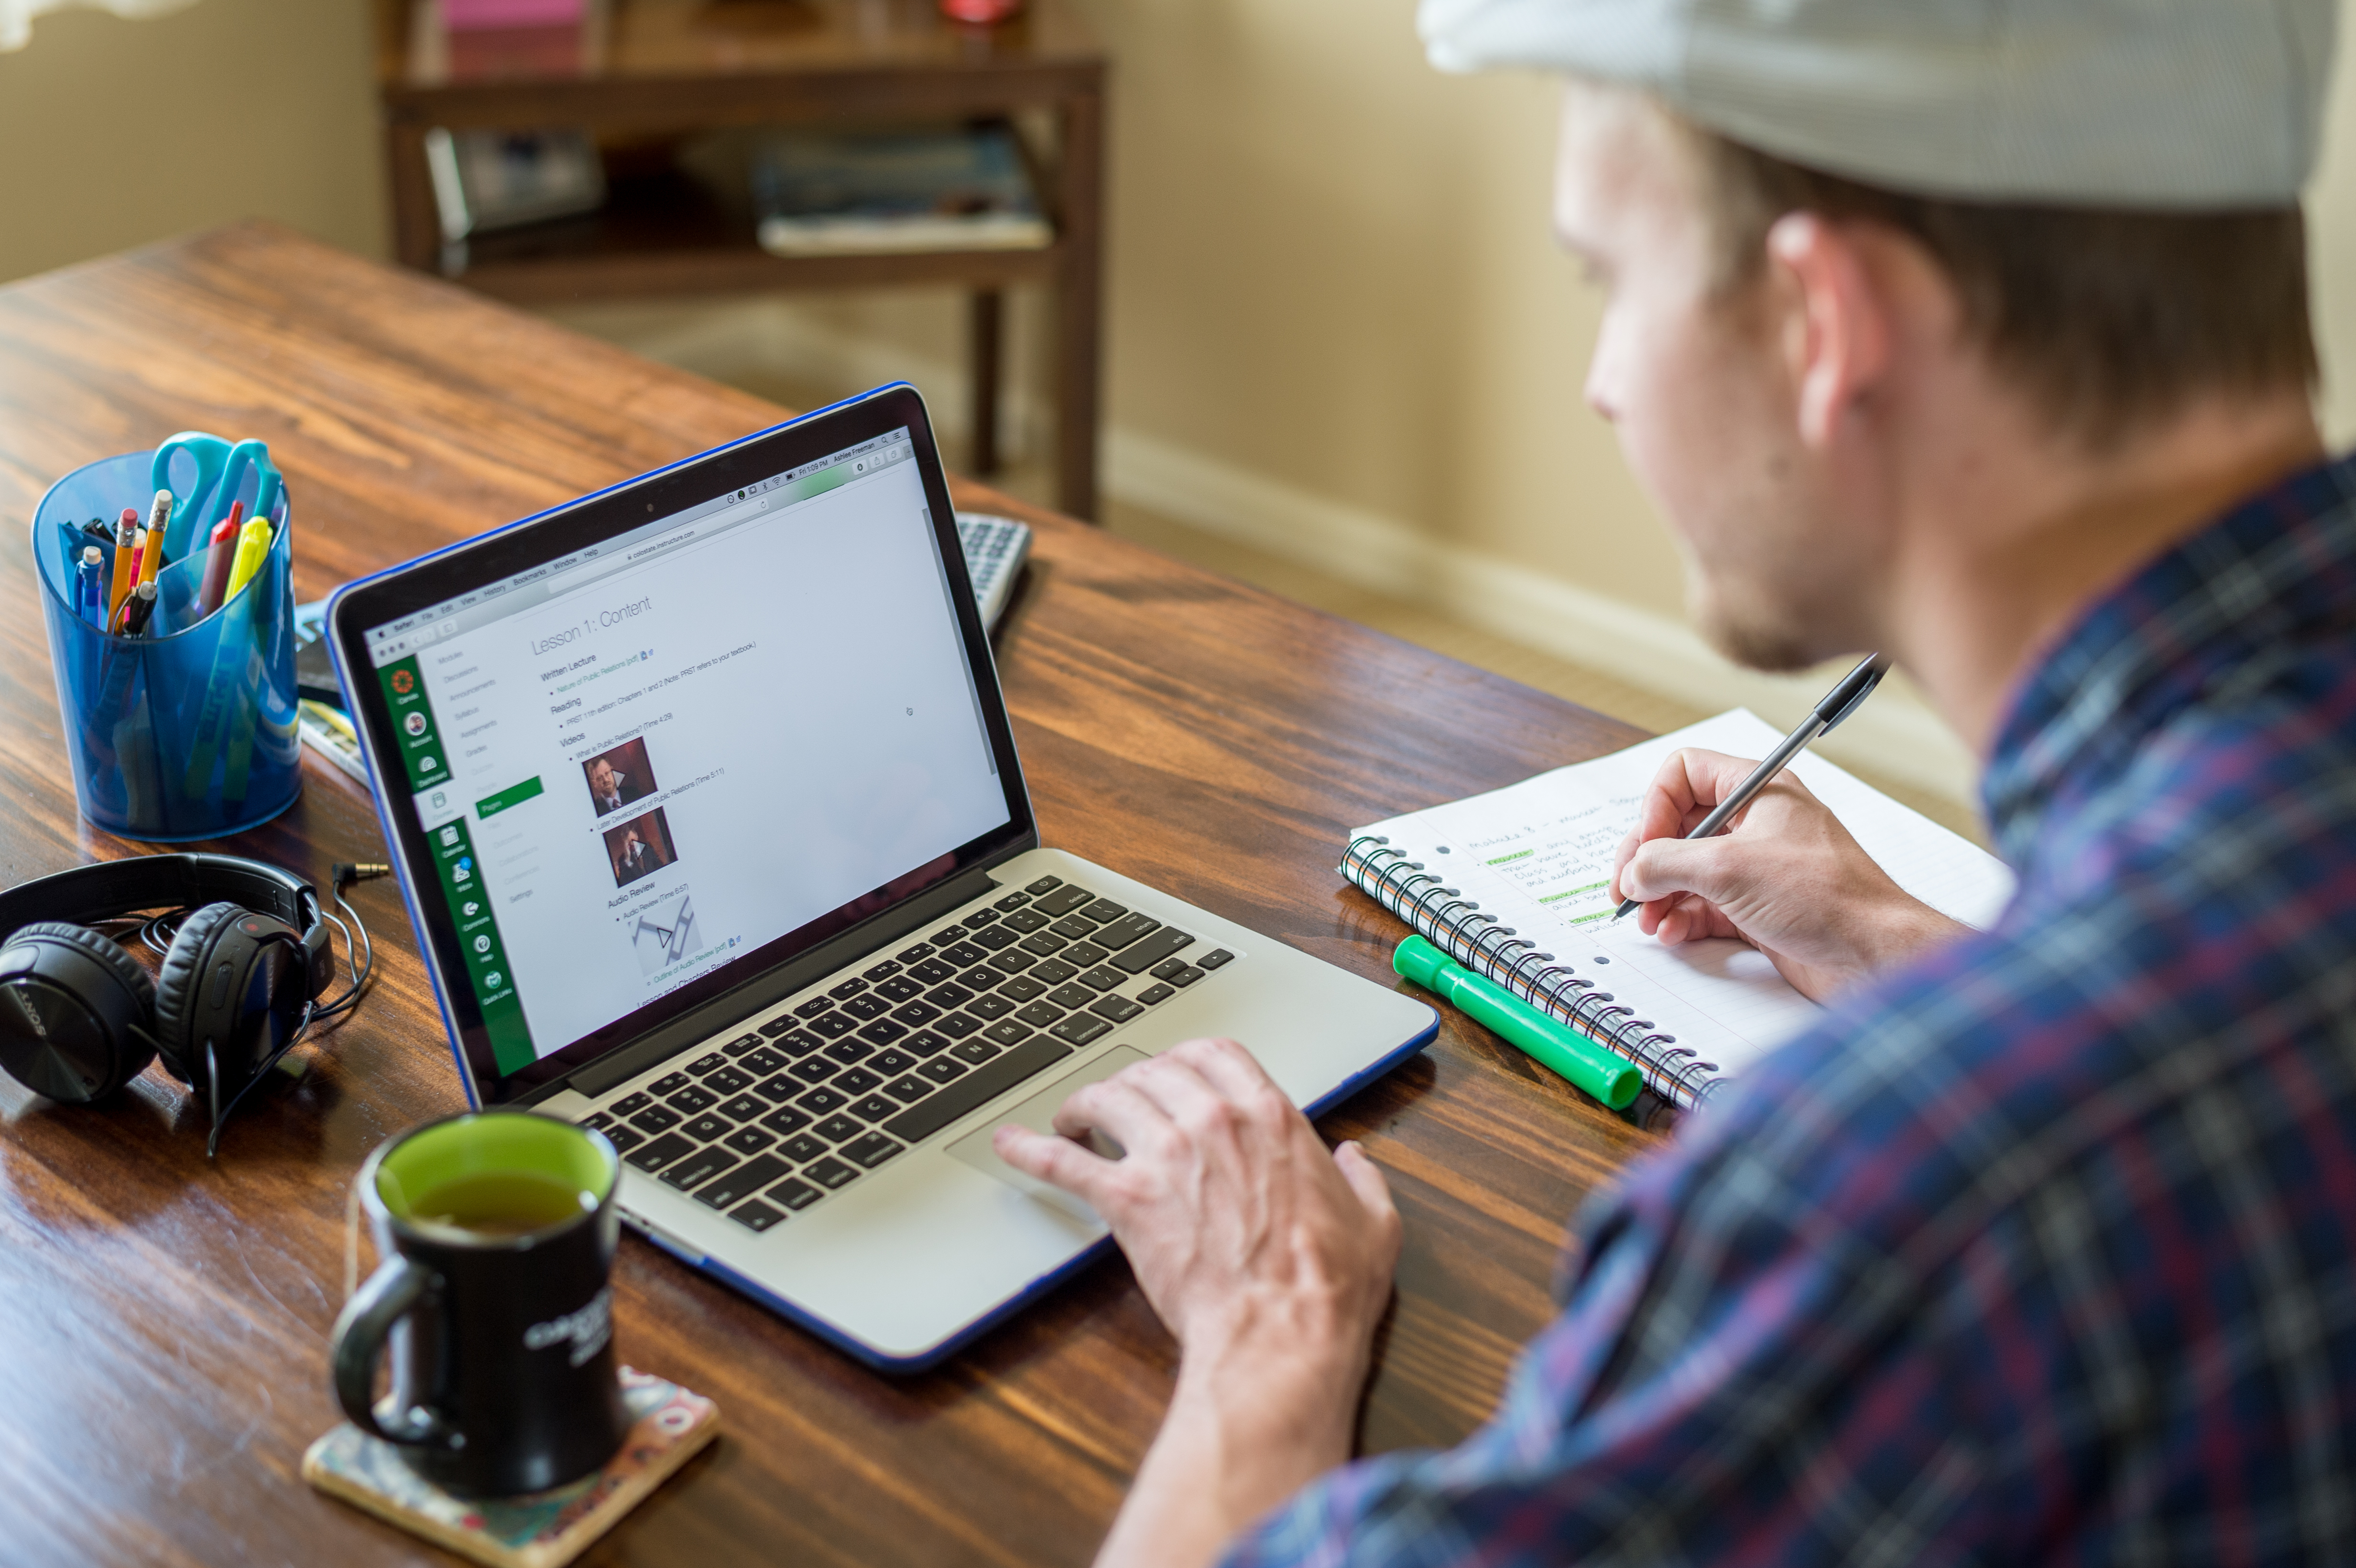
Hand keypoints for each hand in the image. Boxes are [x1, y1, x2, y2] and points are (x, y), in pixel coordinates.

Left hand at [995, 1038, 1400, 1567]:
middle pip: (1154, 1070)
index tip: (1173, 1072)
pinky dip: (1030, 1149)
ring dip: (1085, 1105)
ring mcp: (1166, 1155)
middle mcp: (1213, 1121)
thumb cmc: (1326, 1284)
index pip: (1215, 1053)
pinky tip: (1008, 1143)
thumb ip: (1363, 1182)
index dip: (1186, 1059)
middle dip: (1134, 1081)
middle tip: (1122, 1102)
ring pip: (1109, 1099)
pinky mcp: (1127, 1198)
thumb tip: (1354, 1160)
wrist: (1280, 1333)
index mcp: (1270, 1115)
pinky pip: (1063, 1161)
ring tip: (1072, 1119)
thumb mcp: (1373, 1223)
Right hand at [1609, 747, 1963, 999]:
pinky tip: (1671, 934)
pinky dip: (1681, 918)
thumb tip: (1632, 874)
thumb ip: (1665, 863)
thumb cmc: (1824, 896)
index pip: (1684, 773)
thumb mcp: (1727, 868)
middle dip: (1647, 860)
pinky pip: (1704, 905)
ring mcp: (1757, 866)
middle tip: (1626, 891)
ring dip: (1659, 895)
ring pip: (1687, 870)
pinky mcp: (1759, 907)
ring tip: (1647, 921)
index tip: (1644, 847)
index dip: (1654, 806)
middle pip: (1677, 826)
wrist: (1874, 956)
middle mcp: (1755, 823)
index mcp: (1757, 790)